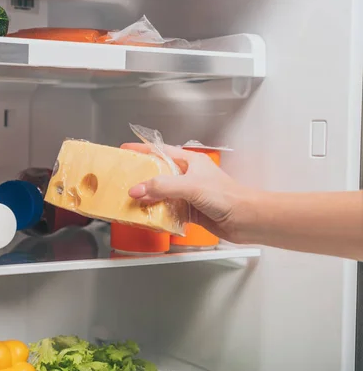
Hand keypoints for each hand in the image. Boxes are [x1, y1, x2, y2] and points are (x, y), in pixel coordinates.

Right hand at [122, 143, 253, 241]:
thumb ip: (162, 187)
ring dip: (148, 198)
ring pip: (162, 193)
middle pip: (158, 174)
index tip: (125, 150)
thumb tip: (137, 190)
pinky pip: (168, 210)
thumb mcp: (190, 186)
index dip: (142, 150)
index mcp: (189, 162)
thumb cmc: (227, 196)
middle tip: (124, 180)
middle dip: (141, 177)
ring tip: (132, 201)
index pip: (160, 152)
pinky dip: (158, 213)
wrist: (246, 219)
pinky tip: (150, 217)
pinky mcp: (190, 210)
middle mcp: (188, 176)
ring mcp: (189, 194)